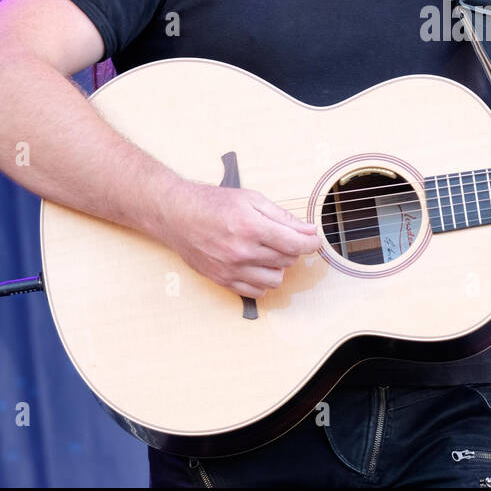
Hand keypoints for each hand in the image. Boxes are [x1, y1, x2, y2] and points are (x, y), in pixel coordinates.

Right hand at [159, 180, 321, 297]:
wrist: (176, 215)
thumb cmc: (212, 203)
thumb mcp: (251, 198)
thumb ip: (282, 215)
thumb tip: (307, 229)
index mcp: (252, 227)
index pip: (295, 244)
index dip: (311, 243)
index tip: (315, 240)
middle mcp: (242, 251)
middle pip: (287, 260)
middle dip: (292, 249)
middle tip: (283, 238)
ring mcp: (231, 269)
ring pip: (275, 280)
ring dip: (278, 267)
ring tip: (269, 253)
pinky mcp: (222, 280)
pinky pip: (255, 292)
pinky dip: (262, 281)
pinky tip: (257, 266)